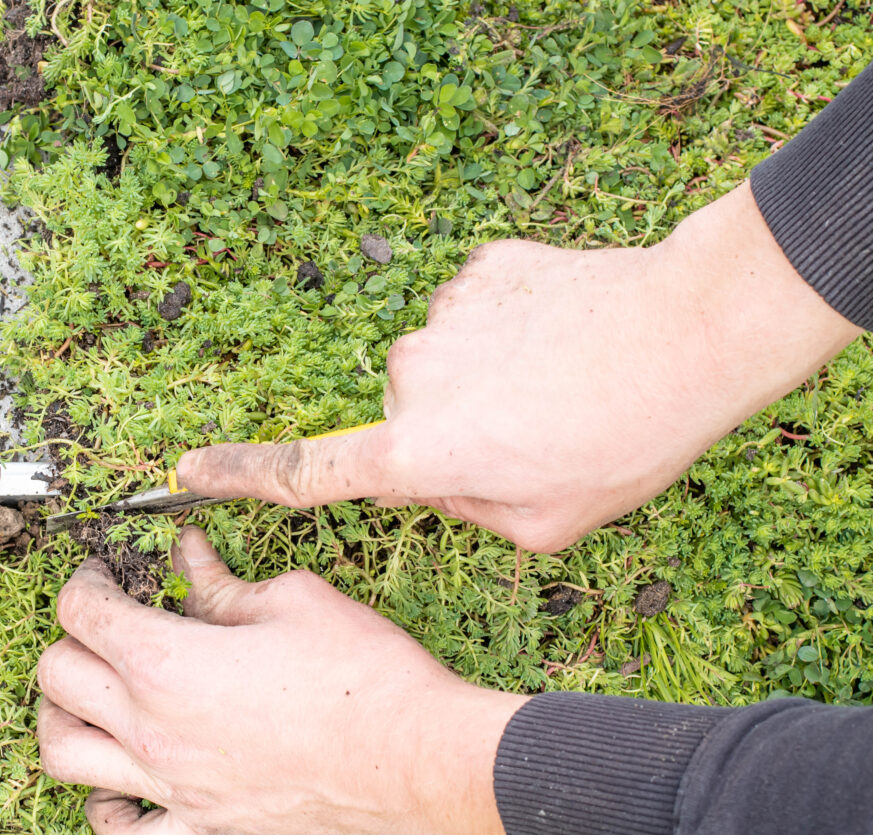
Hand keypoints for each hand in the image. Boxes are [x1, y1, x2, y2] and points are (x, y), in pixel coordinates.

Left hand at [35, 526, 528, 834]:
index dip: (83, 583)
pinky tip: (118, 788)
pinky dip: (105, 816)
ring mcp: (172, 787)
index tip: (104, 578)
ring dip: (60, 719)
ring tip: (88, 698)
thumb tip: (189, 555)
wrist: (416, 759)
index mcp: (165, 661)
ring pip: (62, 757)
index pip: (79, 614)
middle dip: (69, 640)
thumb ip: (222, 584)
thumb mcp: (291, 600)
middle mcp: (151, 728)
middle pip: (55, 678)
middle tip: (103, 627)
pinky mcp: (206, 830)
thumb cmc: (364, 674)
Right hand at [175, 183, 861, 551]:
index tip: (182, 472)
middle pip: (404, 419)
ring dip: (488, 380)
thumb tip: (438, 481)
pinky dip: (511, 329)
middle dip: (452, 436)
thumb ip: (467, 513)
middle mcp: (408, 380)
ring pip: (443, 364)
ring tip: (564, 387)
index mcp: (414, 454)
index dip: (235, 476)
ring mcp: (440, 317)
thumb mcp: (544, 526)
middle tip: (536, 440)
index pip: (302, 473)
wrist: (691, 331)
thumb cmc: (624, 441)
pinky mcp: (478, 270)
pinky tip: (566, 340)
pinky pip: (476, 312)